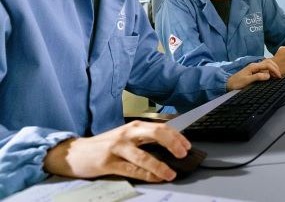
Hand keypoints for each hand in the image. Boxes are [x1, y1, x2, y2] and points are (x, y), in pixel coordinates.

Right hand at [44, 120, 190, 181]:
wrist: (76, 152)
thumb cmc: (106, 145)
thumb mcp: (127, 138)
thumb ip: (145, 140)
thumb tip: (170, 148)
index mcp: (135, 126)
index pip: (161, 127)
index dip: (177, 136)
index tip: (187, 146)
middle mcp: (128, 133)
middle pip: (156, 134)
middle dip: (173, 143)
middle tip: (184, 154)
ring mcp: (118, 147)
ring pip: (144, 155)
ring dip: (160, 165)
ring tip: (171, 174)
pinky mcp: (108, 162)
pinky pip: (131, 169)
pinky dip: (145, 174)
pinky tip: (155, 178)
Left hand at [227, 58, 281, 89]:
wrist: (229, 84)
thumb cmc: (237, 83)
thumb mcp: (247, 81)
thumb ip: (257, 77)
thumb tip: (268, 75)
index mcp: (253, 66)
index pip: (267, 64)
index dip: (274, 69)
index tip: (279, 76)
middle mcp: (255, 65)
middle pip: (268, 62)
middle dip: (275, 68)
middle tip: (279, 76)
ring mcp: (254, 68)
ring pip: (267, 64)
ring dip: (273, 69)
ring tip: (277, 76)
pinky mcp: (254, 71)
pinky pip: (264, 69)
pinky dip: (270, 71)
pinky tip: (271, 76)